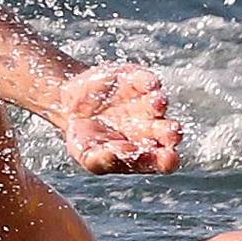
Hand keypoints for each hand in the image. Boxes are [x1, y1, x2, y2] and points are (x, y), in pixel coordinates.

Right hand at [56, 63, 183, 174]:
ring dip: (159, 103)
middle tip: (172, 132)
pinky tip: (150, 85)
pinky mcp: (135, 81)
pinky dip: (148, 81)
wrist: (69, 107)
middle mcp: (150, 127)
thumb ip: (104, 160)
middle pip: (167, 131)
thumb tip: (120, 154)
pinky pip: (146, 80)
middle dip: (171, 132)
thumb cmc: (84, 137)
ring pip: (158, 103)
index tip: (168, 158)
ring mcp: (144, 103)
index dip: (167, 159)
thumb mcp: (87, 155)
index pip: (162, 159)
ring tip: (157, 103)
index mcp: (144, 152)